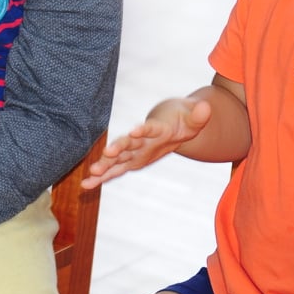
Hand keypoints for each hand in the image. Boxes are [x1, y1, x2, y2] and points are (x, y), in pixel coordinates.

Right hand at [82, 96, 212, 189]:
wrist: (168, 119)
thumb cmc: (182, 119)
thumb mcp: (194, 119)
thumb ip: (199, 115)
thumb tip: (206, 108)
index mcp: (157, 129)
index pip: (150, 128)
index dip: (143, 130)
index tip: (135, 131)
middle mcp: (141, 139)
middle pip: (127, 143)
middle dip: (117, 148)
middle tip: (106, 153)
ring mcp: (134, 150)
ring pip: (117, 158)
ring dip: (105, 165)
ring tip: (91, 173)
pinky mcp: (131, 160)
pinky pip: (116, 170)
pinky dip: (102, 177)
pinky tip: (87, 185)